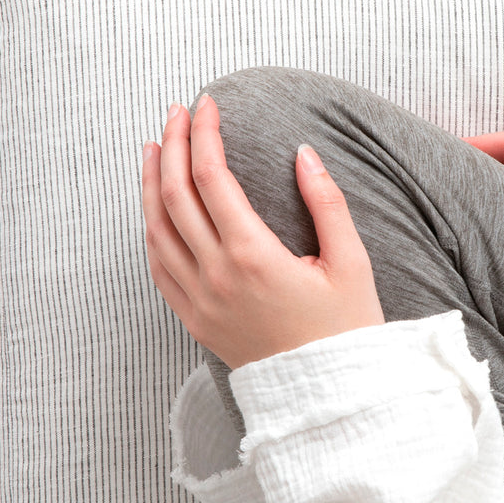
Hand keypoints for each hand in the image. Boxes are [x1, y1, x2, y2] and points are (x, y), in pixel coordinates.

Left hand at [141, 94, 385, 369]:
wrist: (330, 398)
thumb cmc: (346, 330)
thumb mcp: (352, 263)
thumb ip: (327, 203)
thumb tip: (303, 153)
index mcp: (253, 256)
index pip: (212, 178)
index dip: (205, 134)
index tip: (208, 104)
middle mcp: (216, 276)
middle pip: (176, 196)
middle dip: (174, 145)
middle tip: (178, 112)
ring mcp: (199, 301)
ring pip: (157, 230)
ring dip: (151, 184)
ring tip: (155, 148)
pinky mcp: (195, 321)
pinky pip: (159, 267)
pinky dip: (151, 230)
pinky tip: (154, 209)